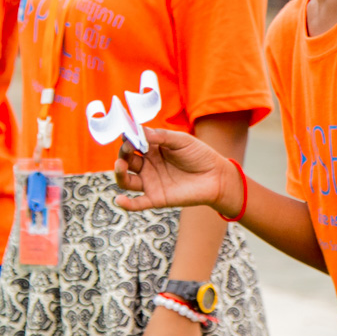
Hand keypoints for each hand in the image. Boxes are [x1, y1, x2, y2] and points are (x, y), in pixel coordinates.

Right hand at [113, 129, 239, 215]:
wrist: (216, 177)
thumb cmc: (199, 155)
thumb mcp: (182, 141)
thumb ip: (162, 136)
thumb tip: (141, 131)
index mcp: (152, 148)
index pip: (133, 142)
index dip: (128, 138)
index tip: (126, 133)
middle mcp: (148, 165)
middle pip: (127, 160)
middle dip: (123, 153)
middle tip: (128, 147)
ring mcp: (150, 182)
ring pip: (126, 180)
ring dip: (119, 173)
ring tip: (120, 166)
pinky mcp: (156, 198)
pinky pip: (138, 203)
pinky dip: (126, 204)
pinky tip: (120, 201)